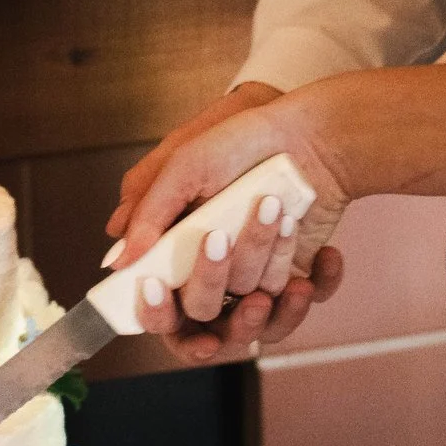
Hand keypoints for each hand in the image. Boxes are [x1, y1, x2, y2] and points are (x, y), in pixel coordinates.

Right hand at [108, 85, 352, 360]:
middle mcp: (217, 270)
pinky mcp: (299, 273)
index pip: (162, 306)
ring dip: (268, 254)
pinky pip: (308, 297)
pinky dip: (321, 279)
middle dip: (218, 271)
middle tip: (223, 235)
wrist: (310, 133)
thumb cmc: (241, 142)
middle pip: (207, 307)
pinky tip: (326, 251)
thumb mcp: (184, 166)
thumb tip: (118, 261)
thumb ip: (149, 213)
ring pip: (258, 301)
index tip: (164, 293)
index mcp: (180, 248)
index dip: (160, 312)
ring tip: (278, 211)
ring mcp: (259, 275)